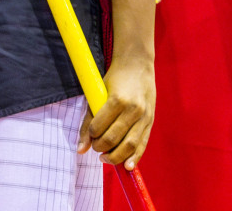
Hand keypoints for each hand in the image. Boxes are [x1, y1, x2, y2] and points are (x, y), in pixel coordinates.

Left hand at [78, 55, 154, 170]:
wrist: (137, 65)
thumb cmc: (114, 79)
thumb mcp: (98, 94)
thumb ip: (88, 120)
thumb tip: (80, 149)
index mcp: (117, 100)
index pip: (99, 127)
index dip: (91, 135)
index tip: (90, 135)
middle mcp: (133, 109)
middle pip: (113, 139)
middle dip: (101, 147)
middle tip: (96, 147)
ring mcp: (144, 116)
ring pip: (129, 145)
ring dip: (115, 156)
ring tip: (105, 157)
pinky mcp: (151, 121)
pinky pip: (142, 144)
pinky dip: (134, 158)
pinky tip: (126, 166)